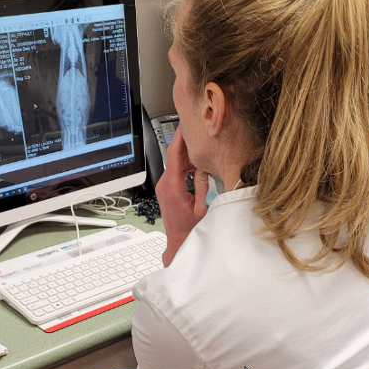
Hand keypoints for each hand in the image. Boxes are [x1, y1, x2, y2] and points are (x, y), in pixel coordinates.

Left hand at [155, 128, 208, 266]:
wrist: (178, 244)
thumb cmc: (190, 230)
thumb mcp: (202, 207)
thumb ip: (203, 184)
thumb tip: (206, 165)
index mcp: (172, 187)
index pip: (173, 155)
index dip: (179, 137)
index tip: (185, 124)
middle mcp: (164, 185)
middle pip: (173, 156)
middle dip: (185, 142)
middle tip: (199, 131)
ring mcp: (163, 187)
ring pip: (174, 163)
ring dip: (186, 154)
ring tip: (201, 144)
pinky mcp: (166, 190)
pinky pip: (175, 171)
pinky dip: (185, 164)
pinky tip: (196, 162)